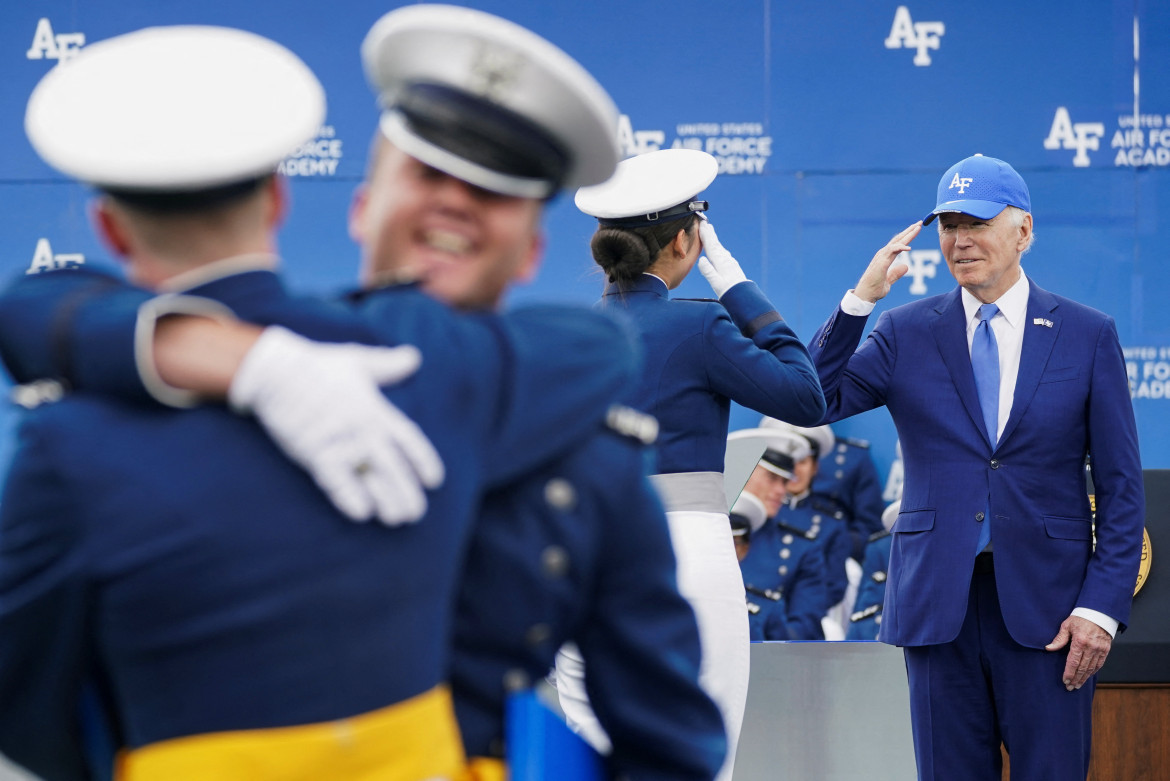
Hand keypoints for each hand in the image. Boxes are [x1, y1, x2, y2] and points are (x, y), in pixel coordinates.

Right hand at [228, 326, 444, 524]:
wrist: (276, 371)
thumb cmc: (317, 366)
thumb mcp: (358, 361)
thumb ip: (387, 365)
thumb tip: (414, 357)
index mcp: (376, 410)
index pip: (408, 439)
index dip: (423, 460)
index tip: (435, 481)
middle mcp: (362, 429)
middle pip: (392, 465)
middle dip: (406, 490)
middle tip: (417, 513)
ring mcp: (339, 442)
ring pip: (368, 477)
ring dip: (384, 499)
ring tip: (396, 519)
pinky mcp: (313, 452)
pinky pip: (335, 479)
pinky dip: (349, 497)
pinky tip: (362, 513)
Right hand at [697, 220, 747, 297]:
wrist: (743, 297)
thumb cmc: (729, 292)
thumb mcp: (716, 283)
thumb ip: (709, 272)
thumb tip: (702, 260)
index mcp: (720, 262)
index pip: (711, 246)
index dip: (706, 235)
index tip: (702, 225)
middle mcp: (726, 260)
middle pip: (716, 244)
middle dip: (710, 233)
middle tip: (705, 223)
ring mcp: (730, 262)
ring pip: (720, 247)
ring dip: (714, 239)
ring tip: (711, 232)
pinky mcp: (732, 266)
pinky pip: (723, 253)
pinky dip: (719, 247)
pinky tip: (719, 249)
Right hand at [852, 222, 920, 302]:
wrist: (865, 295)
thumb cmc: (874, 289)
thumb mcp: (889, 281)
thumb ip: (896, 274)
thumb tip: (906, 266)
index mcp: (885, 259)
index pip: (898, 244)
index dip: (907, 237)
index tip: (916, 230)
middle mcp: (883, 255)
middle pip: (898, 240)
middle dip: (909, 231)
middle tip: (919, 223)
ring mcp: (881, 257)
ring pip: (896, 242)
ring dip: (907, 234)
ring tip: (917, 227)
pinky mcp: (881, 262)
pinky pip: (892, 251)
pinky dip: (900, 247)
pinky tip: (909, 248)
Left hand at [1046, 615, 1112, 689]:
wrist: (1099, 612)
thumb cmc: (1081, 618)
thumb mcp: (1067, 625)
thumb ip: (1059, 639)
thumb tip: (1048, 648)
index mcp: (1080, 641)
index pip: (1073, 662)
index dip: (1069, 673)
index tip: (1065, 681)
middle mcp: (1091, 647)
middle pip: (1082, 668)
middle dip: (1076, 679)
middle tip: (1070, 687)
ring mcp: (1100, 649)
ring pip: (1091, 668)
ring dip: (1084, 678)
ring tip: (1077, 685)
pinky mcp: (1106, 650)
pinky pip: (1099, 664)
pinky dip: (1093, 672)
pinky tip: (1087, 677)